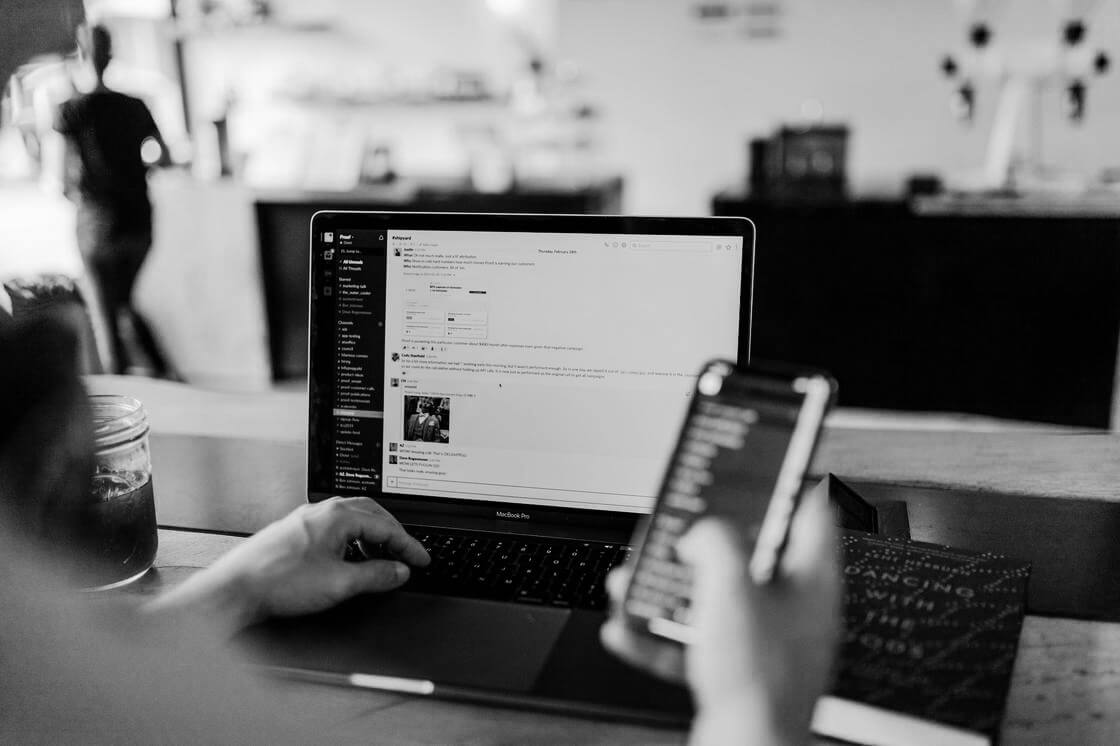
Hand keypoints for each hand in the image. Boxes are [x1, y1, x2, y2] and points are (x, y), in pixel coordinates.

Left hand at [145, 497, 429, 634]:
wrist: (235, 589)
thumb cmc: (279, 582)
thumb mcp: (340, 583)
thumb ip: (377, 576)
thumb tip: (399, 570)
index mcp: (337, 516)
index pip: (386, 526)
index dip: (408, 546)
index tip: (422, 560)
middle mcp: (322, 512)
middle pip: (371, 515)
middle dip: (394, 535)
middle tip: (408, 554)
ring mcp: (307, 520)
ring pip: (351, 520)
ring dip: (372, 538)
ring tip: (382, 560)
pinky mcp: (295, 533)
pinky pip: (334, 529)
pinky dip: (352, 542)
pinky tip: (350, 561)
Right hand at [601, 487, 840, 744]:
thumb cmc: (759, 679)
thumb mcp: (731, 585)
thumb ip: (715, 542)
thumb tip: (702, 534)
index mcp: (811, 582)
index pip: (810, 514)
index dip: (786, 483)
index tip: (767, 464)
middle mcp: (794, 613)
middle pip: (749, 558)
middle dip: (703, 543)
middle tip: (679, 527)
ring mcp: (766, 647)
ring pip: (713, 602)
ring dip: (669, 590)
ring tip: (636, 581)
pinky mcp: (737, 677)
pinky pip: (693, 645)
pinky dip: (659, 636)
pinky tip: (628, 629)